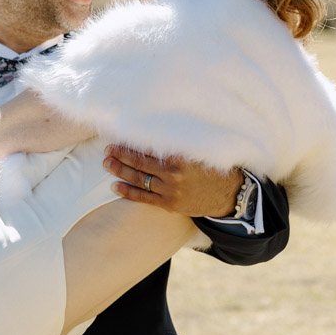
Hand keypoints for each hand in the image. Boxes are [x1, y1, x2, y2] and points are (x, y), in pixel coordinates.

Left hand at [104, 145, 242, 216]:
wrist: (228, 193)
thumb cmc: (211, 167)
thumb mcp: (196, 150)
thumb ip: (175, 143)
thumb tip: (151, 131)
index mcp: (179, 157)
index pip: (148, 149)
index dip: (130, 144)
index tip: (117, 139)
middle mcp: (173, 174)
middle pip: (140, 163)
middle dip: (120, 156)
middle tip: (107, 151)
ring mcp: (171, 190)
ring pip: (139, 179)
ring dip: (120, 171)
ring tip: (108, 164)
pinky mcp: (170, 204)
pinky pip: (144, 198)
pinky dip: (128, 192)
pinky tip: (116, 186)